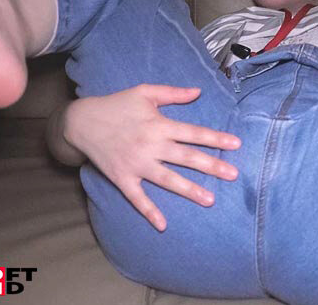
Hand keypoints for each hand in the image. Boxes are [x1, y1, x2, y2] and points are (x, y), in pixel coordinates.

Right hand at [63, 84, 240, 231]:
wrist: (81, 122)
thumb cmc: (117, 105)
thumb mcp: (145, 93)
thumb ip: (172, 94)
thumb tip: (198, 92)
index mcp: (159, 125)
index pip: (193, 133)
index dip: (216, 138)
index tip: (236, 145)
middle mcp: (151, 146)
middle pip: (187, 157)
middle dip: (212, 166)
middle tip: (233, 175)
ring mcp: (137, 164)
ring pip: (168, 179)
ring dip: (189, 190)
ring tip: (210, 200)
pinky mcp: (122, 178)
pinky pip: (137, 197)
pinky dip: (149, 211)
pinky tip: (163, 225)